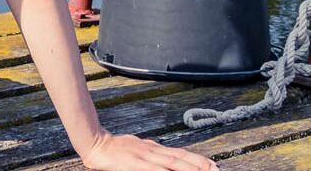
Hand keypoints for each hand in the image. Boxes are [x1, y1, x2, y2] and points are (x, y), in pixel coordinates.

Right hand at [79, 132, 216, 170]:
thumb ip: (151, 156)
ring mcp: (144, 156)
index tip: (212, 164)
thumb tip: (166, 162)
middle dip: (199, 164)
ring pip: (171, 163)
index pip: (180, 153)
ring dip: (189, 168)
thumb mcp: (136, 150)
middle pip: (180, 157)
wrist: (94, 142)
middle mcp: (152, 150)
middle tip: (216, 169)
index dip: (197, 159)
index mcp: (153, 148)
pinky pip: (153, 170)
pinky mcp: (134, 163)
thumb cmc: (115, 149)